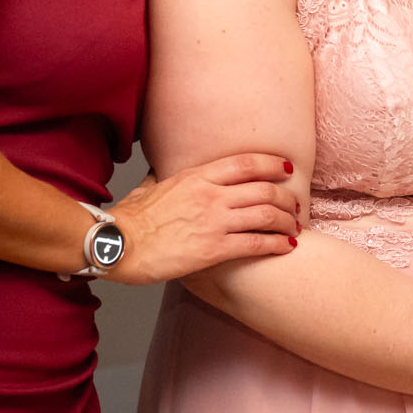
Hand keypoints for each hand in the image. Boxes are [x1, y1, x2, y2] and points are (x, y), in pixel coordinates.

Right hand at [105, 153, 300, 283]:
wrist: (116, 243)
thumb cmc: (129, 218)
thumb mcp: (149, 187)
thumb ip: (163, 178)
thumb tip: (161, 174)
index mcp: (197, 176)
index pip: (247, 163)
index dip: (273, 164)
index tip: (287, 169)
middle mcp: (211, 195)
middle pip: (265, 189)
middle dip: (288, 198)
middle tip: (296, 207)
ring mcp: (214, 221)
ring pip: (267, 215)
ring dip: (288, 222)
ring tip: (295, 228)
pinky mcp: (214, 248)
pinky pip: (256, 243)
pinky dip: (277, 244)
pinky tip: (287, 247)